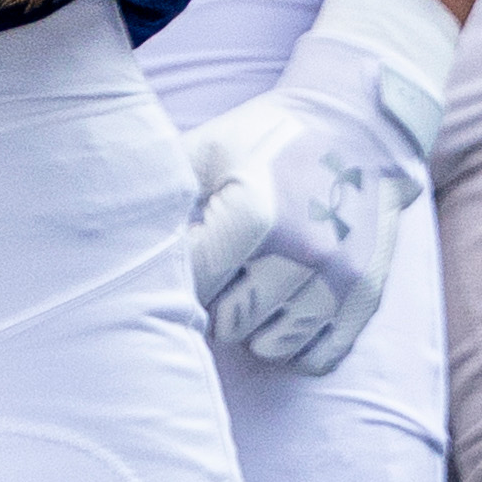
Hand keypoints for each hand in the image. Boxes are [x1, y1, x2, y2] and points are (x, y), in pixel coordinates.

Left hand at [182, 0, 446, 369]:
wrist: (359, 124)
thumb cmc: (265, 140)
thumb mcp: (205, 151)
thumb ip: (162, 204)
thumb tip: (114, 261)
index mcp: (255, 212)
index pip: (191, 286)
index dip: (179, 274)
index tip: (189, 251)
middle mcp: (303, 251)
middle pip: (226, 324)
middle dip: (216, 300)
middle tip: (227, 265)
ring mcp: (340, 278)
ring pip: (269, 346)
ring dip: (255, 323)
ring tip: (259, 281)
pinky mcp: (367, 297)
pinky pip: (315, 358)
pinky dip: (296, 339)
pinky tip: (289, 300)